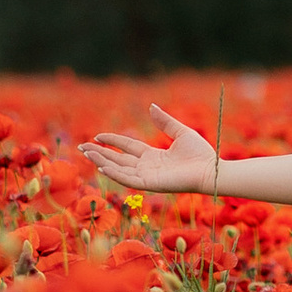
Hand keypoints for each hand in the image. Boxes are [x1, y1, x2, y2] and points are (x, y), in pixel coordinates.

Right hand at [85, 104, 218, 194]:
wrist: (210, 169)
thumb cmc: (200, 154)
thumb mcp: (180, 132)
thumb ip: (164, 121)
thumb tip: (151, 106)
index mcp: (153, 156)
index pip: (127, 148)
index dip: (112, 142)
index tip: (97, 136)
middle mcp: (147, 167)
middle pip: (118, 159)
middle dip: (99, 153)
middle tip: (81, 148)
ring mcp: (147, 176)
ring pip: (119, 169)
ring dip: (102, 161)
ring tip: (86, 153)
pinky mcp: (150, 184)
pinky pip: (128, 179)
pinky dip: (115, 173)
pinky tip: (102, 166)